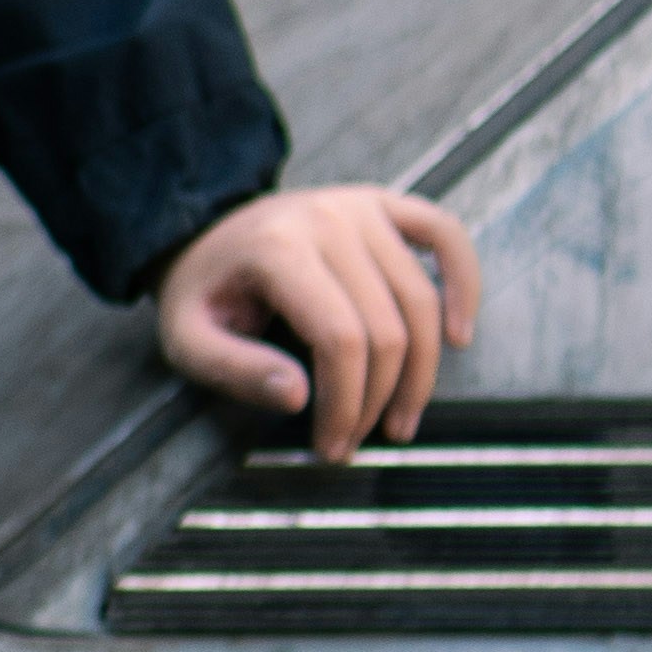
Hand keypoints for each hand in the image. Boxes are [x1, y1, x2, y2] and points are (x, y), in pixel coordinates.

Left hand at [153, 187, 479, 459]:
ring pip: (420, 299)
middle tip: (355, 442)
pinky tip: (458, 336)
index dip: (346, 404)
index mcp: (276, 248)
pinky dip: (464, 282)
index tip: (332, 447)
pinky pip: (445, 234)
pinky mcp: (384, 203)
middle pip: (385, 328)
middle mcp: (327, 219)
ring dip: (421, 372)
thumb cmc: (200, 292)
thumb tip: (299, 398)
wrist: (203, 231)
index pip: (339, 339)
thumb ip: (234, 369)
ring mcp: (360, 206)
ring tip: (400, 419)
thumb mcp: (187, 338)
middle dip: (376, 400)